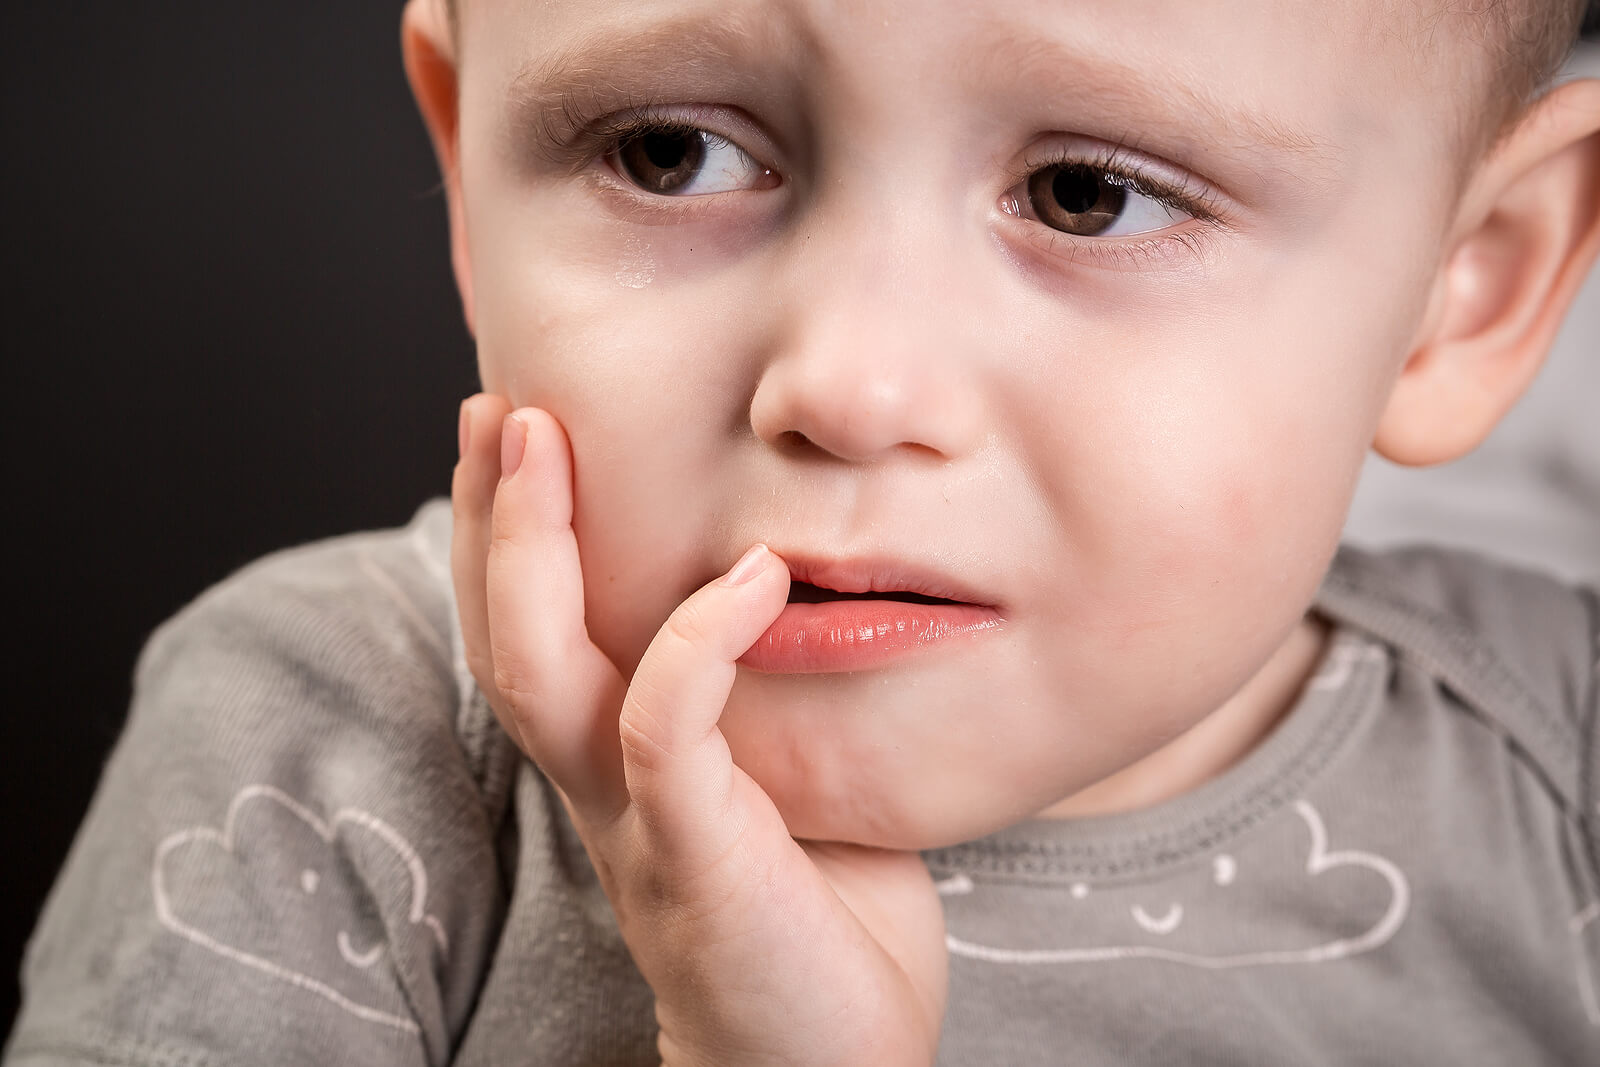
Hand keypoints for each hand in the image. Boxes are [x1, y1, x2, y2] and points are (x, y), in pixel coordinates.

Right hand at [451, 393, 948, 1066]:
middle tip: (496, 400)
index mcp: (619, 764)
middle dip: (493, 514)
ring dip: (533, 552)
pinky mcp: (695, 858)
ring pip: (544, 673)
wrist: (830, 1065)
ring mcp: (637, 823)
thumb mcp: (793, 775)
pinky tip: (748, 572)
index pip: (537, 631)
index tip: (515, 426)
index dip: (512, 533)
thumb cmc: (826, 918)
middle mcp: (602, 786)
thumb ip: (771, 695)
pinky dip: (698, 643)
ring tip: (543, 438)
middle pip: (508, 635)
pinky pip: (669, 733)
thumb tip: (806, 582)